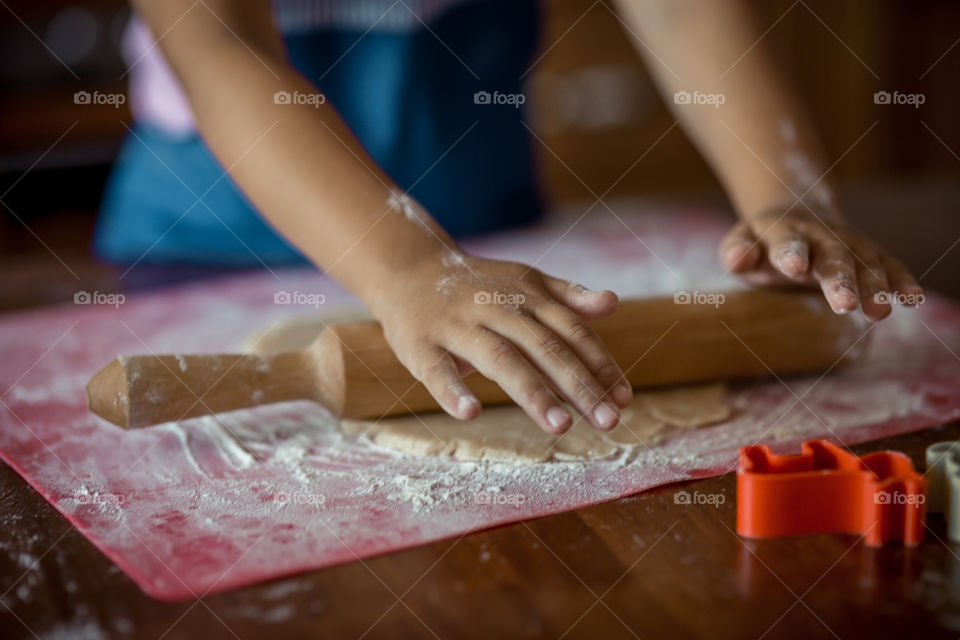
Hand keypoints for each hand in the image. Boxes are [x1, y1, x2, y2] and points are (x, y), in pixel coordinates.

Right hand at [367, 250, 633, 433]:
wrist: (407, 269)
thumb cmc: (475, 286)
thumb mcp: (523, 282)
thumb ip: (567, 297)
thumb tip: (612, 303)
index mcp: (525, 296)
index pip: (571, 332)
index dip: (600, 365)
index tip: (624, 400)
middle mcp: (496, 309)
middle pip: (544, 347)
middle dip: (578, 384)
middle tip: (608, 422)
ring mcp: (458, 326)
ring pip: (500, 358)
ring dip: (532, 392)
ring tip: (561, 426)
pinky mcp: (420, 344)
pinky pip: (437, 369)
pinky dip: (453, 390)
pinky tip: (471, 413)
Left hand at [718, 204, 922, 320]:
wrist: (797, 216)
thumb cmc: (761, 243)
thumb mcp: (741, 243)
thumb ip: (737, 251)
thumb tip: (736, 259)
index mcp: (783, 231)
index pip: (786, 240)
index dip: (790, 252)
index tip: (794, 267)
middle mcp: (820, 235)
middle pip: (832, 256)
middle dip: (839, 279)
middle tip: (843, 304)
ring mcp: (848, 243)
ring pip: (864, 263)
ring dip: (873, 287)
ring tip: (878, 313)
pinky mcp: (869, 255)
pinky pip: (888, 266)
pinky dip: (901, 281)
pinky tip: (912, 299)